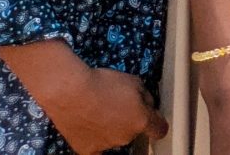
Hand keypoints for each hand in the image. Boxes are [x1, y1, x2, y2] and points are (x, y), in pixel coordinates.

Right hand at [4, 42, 167, 154]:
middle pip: (133, 130)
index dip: (158, 124)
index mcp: (141, 121)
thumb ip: (145, 96)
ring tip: (98, 111)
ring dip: (112, 128)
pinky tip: (91, 130)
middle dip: (129, 119)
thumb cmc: (104, 82)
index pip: (159, 130)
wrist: (71, 92)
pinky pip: (97, 149)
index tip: (154, 119)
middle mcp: (126, 137)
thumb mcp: (134, 81)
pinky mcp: (87, 150)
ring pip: (115, 138)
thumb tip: (148, 105)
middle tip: (116, 103)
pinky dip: (97, 140)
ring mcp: (106, 146)